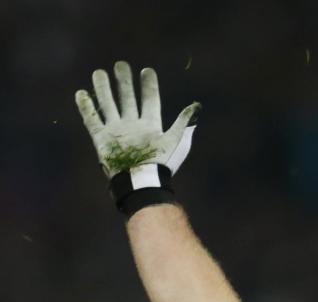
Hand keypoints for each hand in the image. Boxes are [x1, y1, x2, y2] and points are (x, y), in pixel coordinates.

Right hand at [76, 61, 199, 178]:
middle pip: (127, 98)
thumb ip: (184, 123)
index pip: (150, 100)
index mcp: (150, 125)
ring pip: (108, 104)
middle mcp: (133, 125)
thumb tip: (196, 106)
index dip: (149, 86)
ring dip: (103, 89)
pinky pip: (91, 120)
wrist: (140, 181)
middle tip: (121, 65)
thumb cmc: (160, 164)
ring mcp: (116, 130)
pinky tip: (81, 94)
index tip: (147, 71)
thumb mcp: (177, 142)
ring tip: (99, 73)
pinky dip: (86, 107)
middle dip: (124, 82)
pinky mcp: (102, 138)